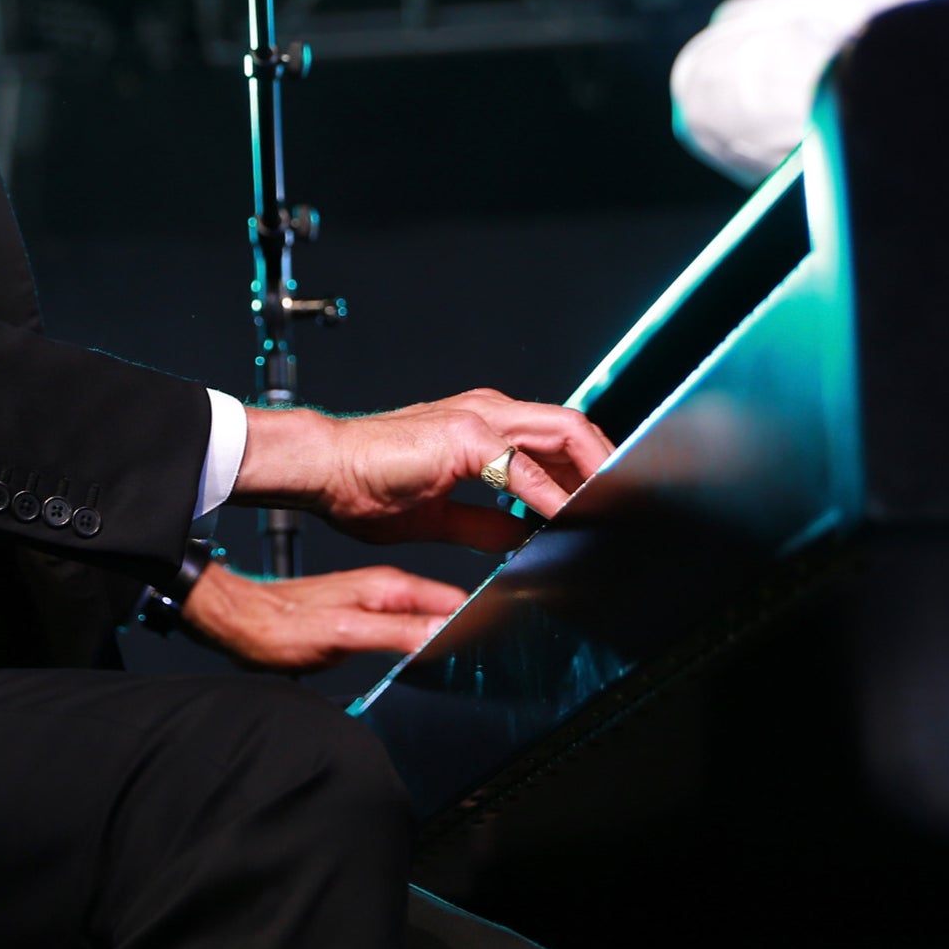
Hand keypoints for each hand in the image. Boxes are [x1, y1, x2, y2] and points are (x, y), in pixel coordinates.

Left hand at [177, 563, 466, 672]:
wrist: (239, 621)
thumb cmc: (280, 626)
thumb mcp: (344, 633)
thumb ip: (395, 634)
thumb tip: (442, 638)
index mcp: (388, 588)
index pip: (453, 601)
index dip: (482, 619)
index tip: (505, 639)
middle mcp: (385, 593)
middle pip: (445, 613)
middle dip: (472, 632)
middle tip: (495, 660)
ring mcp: (373, 606)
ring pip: (427, 624)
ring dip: (448, 641)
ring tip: (471, 663)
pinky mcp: (362, 622)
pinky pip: (407, 633)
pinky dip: (423, 647)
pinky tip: (429, 662)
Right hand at [233, 388, 612, 553]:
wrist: (322, 470)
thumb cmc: (364, 486)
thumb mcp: (438, 515)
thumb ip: (484, 522)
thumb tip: (521, 537)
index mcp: (482, 426)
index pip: (556, 439)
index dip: (587, 471)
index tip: (605, 506)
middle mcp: (488, 411)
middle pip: (573, 428)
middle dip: (607, 468)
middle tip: (626, 510)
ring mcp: (479, 417)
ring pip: (564, 432)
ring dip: (593, 476)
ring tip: (611, 513)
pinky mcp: (465, 435)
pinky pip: (523, 469)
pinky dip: (551, 497)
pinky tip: (563, 523)